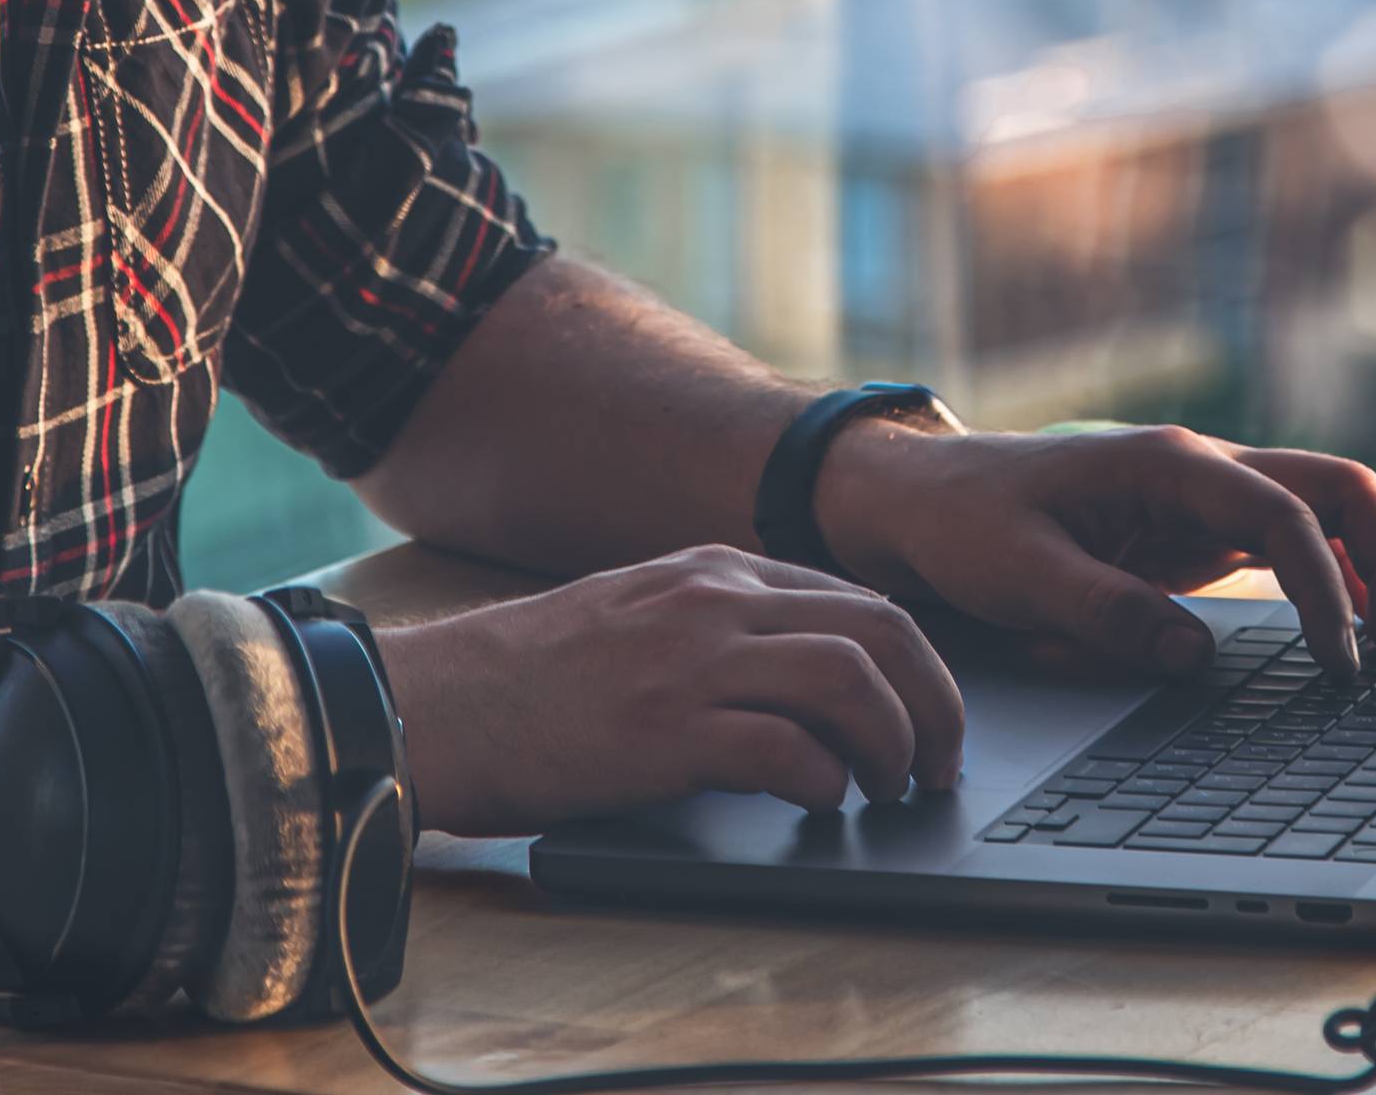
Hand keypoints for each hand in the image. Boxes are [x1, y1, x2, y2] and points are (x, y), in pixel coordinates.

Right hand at [370, 546, 963, 834]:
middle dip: (934, 701)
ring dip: (892, 742)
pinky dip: (823, 782)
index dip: (917, 664)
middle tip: (939, 762)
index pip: (857, 599)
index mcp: (713, 571)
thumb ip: (717, 626)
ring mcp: (690, 661)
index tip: (931, 716)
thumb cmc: (529, 677)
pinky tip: (818, 804)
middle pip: (878, 630)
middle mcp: (713, 601)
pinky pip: (786, 748)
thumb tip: (807, 677)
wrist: (436, 702)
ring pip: (849, 679)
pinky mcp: (665, 729)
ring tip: (889, 790)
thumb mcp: (638, 614)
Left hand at [811, 421, 1375, 681]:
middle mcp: (1200, 469)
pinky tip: (1343, 627)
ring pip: (1321, 511)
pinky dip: (1329, 577)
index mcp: (1167, 465)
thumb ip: (1105, 612)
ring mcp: (1203, 498)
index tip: (1337, 659)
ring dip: (1367, 565)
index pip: (1282, 515)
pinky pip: (1286, 543)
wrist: (920, 501)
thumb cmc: (964, 524)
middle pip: (1333, 489)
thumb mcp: (1020, 575)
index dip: (1325, 589)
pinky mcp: (1194, 532)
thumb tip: (1191, 654)